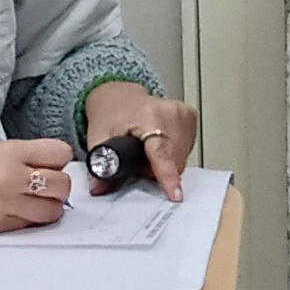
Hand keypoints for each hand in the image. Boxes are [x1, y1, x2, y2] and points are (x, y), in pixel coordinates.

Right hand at [0, 139, 77, 232]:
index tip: (50, 164)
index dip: (58, 160)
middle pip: (61, 185)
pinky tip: (14, 213)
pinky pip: (29, 226)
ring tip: (32, 203)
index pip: (59, 154)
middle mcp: (10, 178)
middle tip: (45, 187)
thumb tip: (45, 165)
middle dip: (58, 187)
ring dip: (48, 208)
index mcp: (8, 152)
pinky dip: (28, 221)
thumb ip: (18, 156)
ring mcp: (4, 205)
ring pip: (52, 211)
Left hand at [82, 81, 200, 199]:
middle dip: (155, 171)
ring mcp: (183, 113)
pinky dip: (173, 155)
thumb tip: (99, 187)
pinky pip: (187, 150)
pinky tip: (159, 145)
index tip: (174, 194)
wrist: (120, 94)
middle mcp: (170, 112)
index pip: (161, 150)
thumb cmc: (111, 112)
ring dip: (166, 164)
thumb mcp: (98, 136)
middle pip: (172, 160)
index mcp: (147, 115)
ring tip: (147, 151)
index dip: (167, 175)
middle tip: (137, 161)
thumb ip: (99, 163)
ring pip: (181, 158)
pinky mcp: (190, 117)